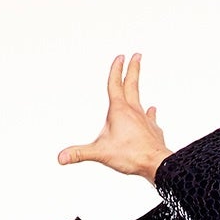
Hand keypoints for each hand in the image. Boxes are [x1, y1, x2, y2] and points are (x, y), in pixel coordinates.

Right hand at [57, 52, 171, 182]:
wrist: (158, 164)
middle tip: (137, 55)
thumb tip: (61, 157)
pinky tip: (152, 112)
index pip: (115, 84)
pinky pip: (151, 119)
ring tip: (138, 84)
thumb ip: (80, 153)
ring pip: (141, 100)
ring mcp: (146, 120)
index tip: (120, 57)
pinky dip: (150, 114)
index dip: (116, 70)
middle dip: (133, 69)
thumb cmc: (132, 155)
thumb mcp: (101, 153)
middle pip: (132, 85)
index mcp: (119, 110)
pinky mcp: (154, 131)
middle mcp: (134, 111)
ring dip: (138, 90)